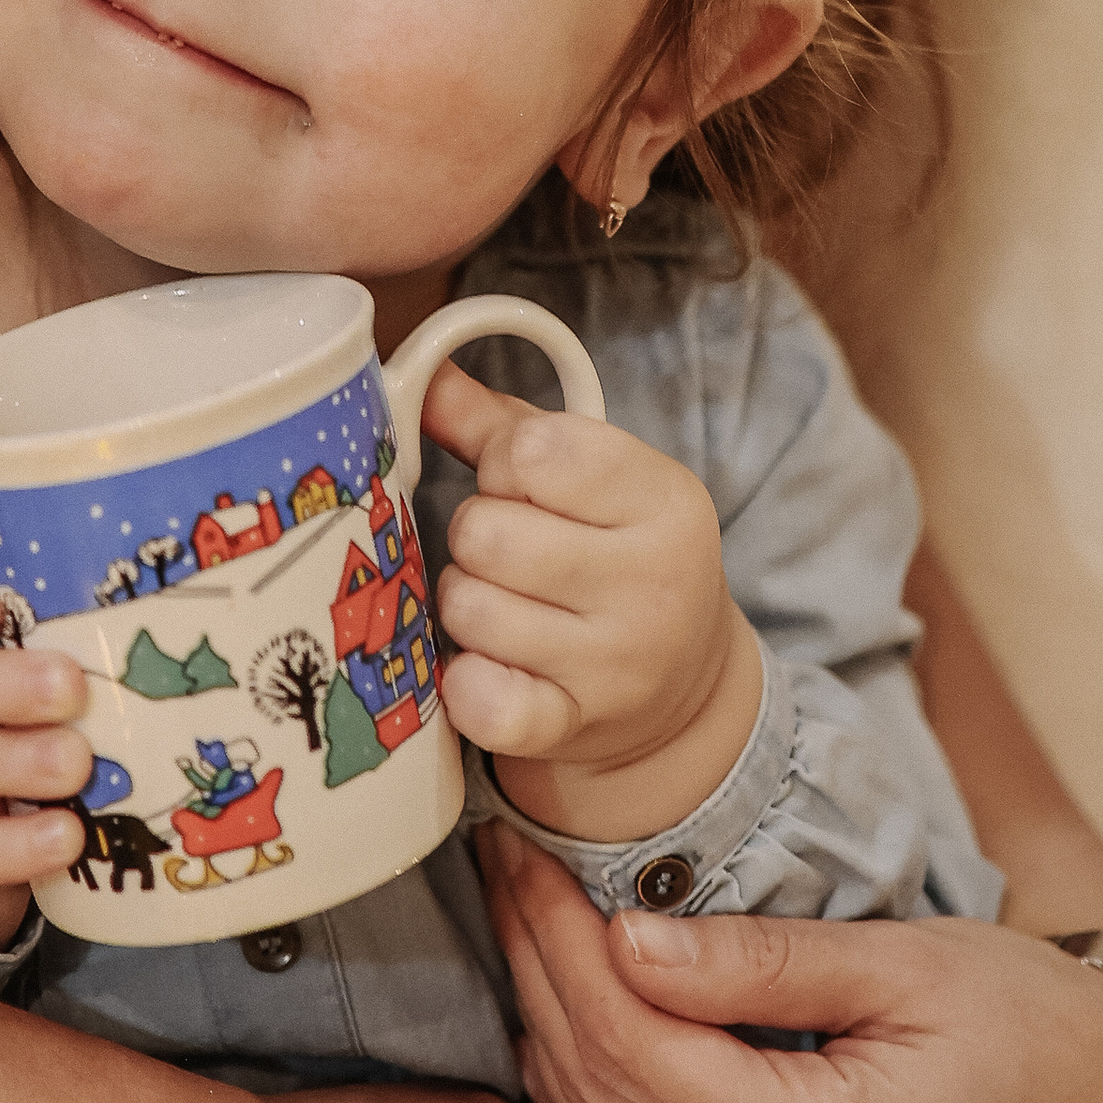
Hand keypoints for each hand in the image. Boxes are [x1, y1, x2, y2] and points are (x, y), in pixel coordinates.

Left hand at [421, 360, 759, 843]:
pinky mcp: (575, 727)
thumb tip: (417, 374)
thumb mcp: (592, 477)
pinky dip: (465, 681)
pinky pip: (479, 699)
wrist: (685, 686)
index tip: (525, 488)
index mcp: (665, 498)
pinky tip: (490, 666)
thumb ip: (502, 424)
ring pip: (467, 605)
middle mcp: (653, 581)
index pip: (532, 450)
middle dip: (477, 536)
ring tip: (504, 604)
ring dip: (465, 602)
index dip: (505, 464)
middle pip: (485, 530)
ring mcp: (617, 664)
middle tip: (509, 554)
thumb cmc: (619, 555)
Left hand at [482, 829, 1102, 1102]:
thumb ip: (758, 962)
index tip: (518, 856)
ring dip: (558, 1058)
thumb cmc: (1033, 1021)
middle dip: (542, 984)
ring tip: (527, 942)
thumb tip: (624, 940)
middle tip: (504, 879)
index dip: (560, 945)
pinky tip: (582, 1045)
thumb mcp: (905, 960)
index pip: (637, 1051)